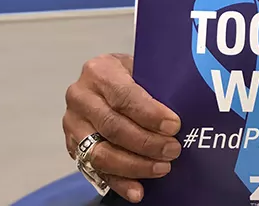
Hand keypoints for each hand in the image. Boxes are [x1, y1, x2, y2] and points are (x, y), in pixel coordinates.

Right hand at [63, 53, 181, 202]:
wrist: (105, 80)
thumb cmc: (129, 74)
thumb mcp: (141, 67)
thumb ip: (155, 85)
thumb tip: (185, 107)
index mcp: (99, 71)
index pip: (124, 96)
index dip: (150, 114)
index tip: (173, 126)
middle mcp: (80, 97)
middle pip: (113, 127)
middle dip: (146, 143)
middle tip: (172, 150)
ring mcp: (73, 124)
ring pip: (101, 152)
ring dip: (135, 165)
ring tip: (162, 168)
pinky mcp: (73, 147)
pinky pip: (96, 171)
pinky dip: (119, 183)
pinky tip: (137, 190)